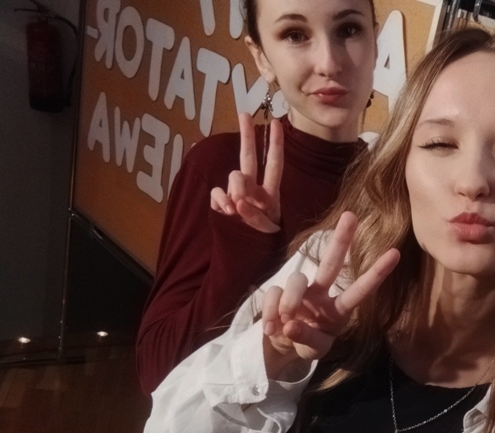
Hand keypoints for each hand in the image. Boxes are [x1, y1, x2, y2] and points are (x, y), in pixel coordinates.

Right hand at [209, 111, 283, 232]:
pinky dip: (221, 200)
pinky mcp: (221, 202)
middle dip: (247, 135)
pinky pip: (218, 193)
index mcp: (270, 193)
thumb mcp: (266, 231)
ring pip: (234, 177)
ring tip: (240, 208)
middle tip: (244, 113)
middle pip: (249, 158)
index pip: (274, 165)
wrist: (246, 257)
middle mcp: (253, 189)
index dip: (275, 144)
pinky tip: (227, 211)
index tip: (277, 123)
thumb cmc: (262, 242)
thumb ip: (255, 216)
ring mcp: (235, 194)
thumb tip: (237, 202)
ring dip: (237, 189)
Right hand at [261, 211, 399, 378]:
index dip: (376, 273)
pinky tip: (271, 328)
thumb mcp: (313, 350)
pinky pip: (274, 294)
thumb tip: (289, 325)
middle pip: (331, 263)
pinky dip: (271, 312)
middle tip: (350, 215)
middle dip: (341, 240)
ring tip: (286, 324)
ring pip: (296, 280)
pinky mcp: (277, 292)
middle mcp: (322, 294)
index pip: (360, 291)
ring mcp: (300, 291)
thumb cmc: (307, 343)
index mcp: (339, 310)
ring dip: (290, 302)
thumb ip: (306, 339)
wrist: (282, 346)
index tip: (395, 253)